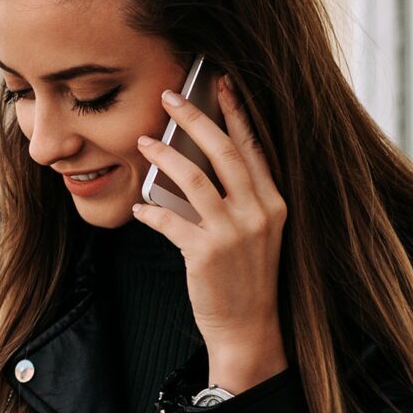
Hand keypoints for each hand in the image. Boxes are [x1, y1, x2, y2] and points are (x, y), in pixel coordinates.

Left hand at [132, 76, 289, 392]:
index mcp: (273, 201)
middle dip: (195, 118)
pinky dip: (151, 210)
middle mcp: (259, 211)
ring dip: (164, 155)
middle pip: (223, 151)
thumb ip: (236, 199)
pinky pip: (169, 220)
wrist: (248, 328)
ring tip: (143, 141)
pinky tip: (139, 206)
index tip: (220, 84)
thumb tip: (197, 163)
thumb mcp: (254, 233)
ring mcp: (234, 232)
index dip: (235, 113)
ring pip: (193, 178)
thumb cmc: (246, 278)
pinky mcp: (207, 253)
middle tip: (170, 95)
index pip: (253, 147)